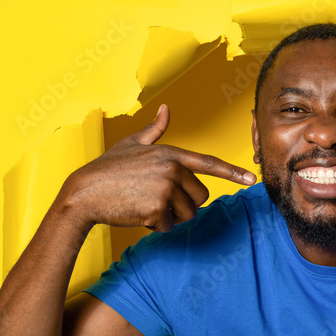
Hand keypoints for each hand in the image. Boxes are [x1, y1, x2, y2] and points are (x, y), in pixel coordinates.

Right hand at [59, 104, 256, 231]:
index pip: (209, 163)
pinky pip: (168, 226)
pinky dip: (154, 225)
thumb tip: (166, 109)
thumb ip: (154, 130)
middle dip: (183, 204)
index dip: (232, 173)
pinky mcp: (157, 208)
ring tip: (143, 204)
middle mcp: (172, 168)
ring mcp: (166, 188)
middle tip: (156, 200)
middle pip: (199, 197)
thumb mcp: (131, 144)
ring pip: (186, 214)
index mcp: (170, 153)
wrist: (83, 194)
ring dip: (169, 217)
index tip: (251, 179)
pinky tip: (136, 213)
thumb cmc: (107, 170)